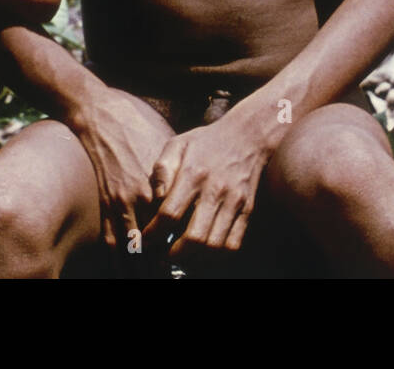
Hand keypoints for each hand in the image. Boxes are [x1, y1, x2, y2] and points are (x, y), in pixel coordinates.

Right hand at [73, 88, 173, 269]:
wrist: (103, 117)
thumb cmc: (139, 130)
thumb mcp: (168, 149)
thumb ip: (177, 178)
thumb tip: (192, 198)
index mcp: (159, 187)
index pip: (172, 229)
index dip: (178, 248)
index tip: (186, 261)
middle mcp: (139, 200)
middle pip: (151, 245)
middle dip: (156, 267)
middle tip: (165, 277)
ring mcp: (118, 203)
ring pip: (129, 248)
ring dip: (136, 269)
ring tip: (147, 280)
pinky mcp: (104, 202)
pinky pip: (109, 239)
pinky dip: (116, 259)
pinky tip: (122, 270)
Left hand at [143, 112, 272, 262]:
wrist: (247, 135)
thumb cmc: (205, 142)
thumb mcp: (177, 145)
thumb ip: (162, 170)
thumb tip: (155, 198)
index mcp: (192, 174)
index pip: (169, 213)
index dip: (154, 233)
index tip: (146, 240)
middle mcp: (214, 190)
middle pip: (194, 237)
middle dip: (174, 254)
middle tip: (164, 254)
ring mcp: (233, 202)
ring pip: (214, 245)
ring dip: (195, 258)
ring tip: (183, 255)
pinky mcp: (247, 209)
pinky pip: (234, 243)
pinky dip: (217, 255)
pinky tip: (205, 251)